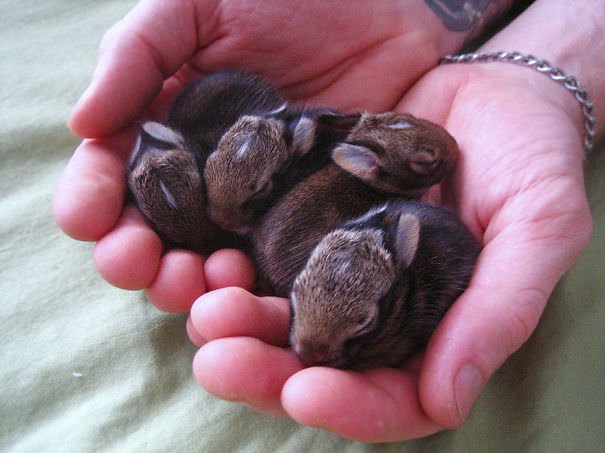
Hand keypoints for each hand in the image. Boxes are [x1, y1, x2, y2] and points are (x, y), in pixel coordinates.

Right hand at [53, 0, 456, 310]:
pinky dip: (260, 293)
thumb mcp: (196, 6)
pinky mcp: (312, 224)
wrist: (389, 11)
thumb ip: (137, 54)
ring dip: (192, 287)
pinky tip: (251, 290)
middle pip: (158, 238)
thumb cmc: (290, 0)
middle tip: (140, 263)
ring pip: (212, 266)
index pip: (117, 179)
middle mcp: (211, 180)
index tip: (87, 217)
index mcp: (173, 132)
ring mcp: (263, 208)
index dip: (92, 202)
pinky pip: (280, 270)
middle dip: (138, 260)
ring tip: (200, 279)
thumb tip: (84, 125)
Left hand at [188, 61, 591, 440]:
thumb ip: (500, 309)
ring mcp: (337, 267)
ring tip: (204, 310)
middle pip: (318, 366)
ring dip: (236, 324)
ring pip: (278, 318)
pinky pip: (263, 253)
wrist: (492, 90)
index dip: (349, 406)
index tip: (305, 393)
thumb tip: (448, 399)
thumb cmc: (529, 156)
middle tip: (219, 361)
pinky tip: (211, 258)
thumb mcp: (538, 226)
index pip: (391, 394)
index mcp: (434, 327)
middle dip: (266, 371)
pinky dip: (232, 264)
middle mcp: (378, 309)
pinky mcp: (308, 222)